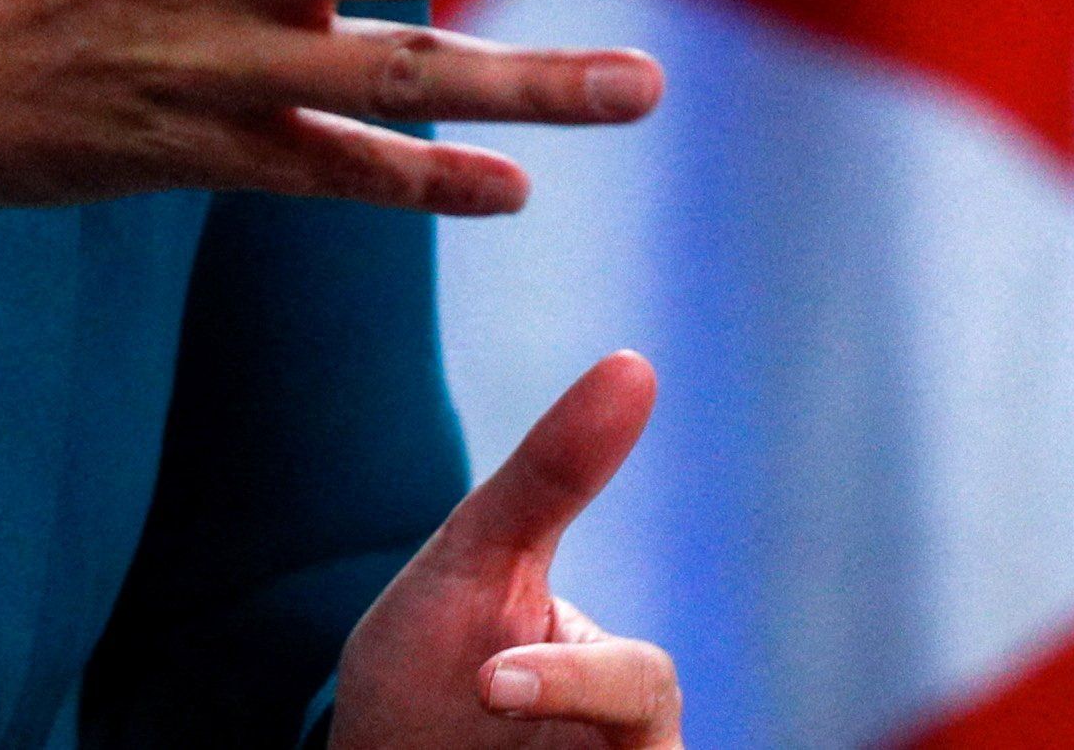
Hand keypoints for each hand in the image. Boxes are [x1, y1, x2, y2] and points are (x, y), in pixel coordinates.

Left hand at [329, 353, 681, 749]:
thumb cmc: (430, 664)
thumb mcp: (475, 563)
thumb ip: (554, 476)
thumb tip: (638, 363)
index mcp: (622, 701)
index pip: (643, 693)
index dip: (577, 680)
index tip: (490, 679)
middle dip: (566, 726)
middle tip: (478, 703)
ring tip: (468, 747)